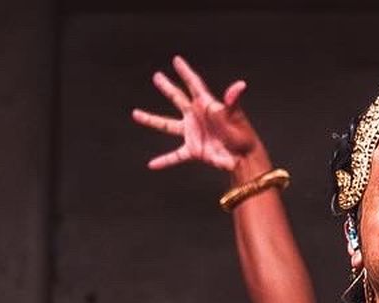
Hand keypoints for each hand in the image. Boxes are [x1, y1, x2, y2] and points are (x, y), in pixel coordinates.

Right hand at [131, 55, 262, 173]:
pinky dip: (164, 160)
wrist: (242, 157)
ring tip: (136, 114)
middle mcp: (196, 117)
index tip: (177, 60)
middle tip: (157, 76)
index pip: (193, 84)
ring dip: (151, 120)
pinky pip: (175, 155)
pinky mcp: (193, 150)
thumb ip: (233, 101)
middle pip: (177, 98)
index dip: (185, 72)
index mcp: (206, 105)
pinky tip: (152, 164)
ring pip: (167, 125)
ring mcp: (192, 133)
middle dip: (167, 87)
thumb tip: (240, 85)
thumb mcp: (235, 116)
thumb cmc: (241, 134)